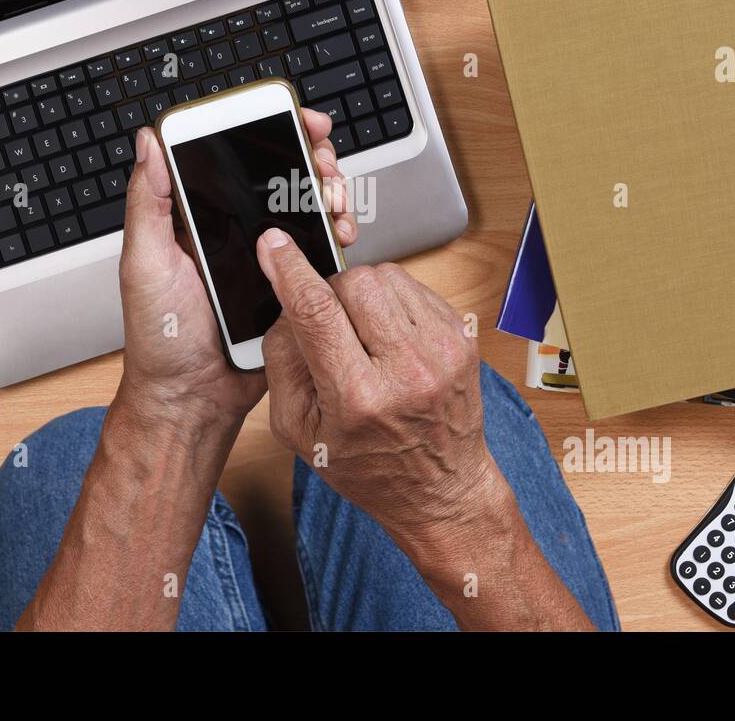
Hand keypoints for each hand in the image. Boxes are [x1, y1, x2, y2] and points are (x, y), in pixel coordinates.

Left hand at [117, 110, 357, 430]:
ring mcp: (265, 256)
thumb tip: (148, 142)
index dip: (265, 128)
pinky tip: (340, 231)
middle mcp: (233, 230)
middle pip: (279, 174)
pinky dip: (336, 233)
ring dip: (328, 191)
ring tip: (332, 197)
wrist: (192, 399)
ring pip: (306, 206)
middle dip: (309, 155)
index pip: (232, 155)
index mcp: (196, 216)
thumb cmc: (160, 339)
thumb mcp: (144, 263)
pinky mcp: (290, 284)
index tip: (290, 116)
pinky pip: (319, 250)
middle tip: (321, 158)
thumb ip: (147, 202)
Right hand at [254, 232, 505, 544]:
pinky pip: (413, 286)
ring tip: (363, 336)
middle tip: (331, 328)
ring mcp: (442, 351)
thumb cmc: (367, 465)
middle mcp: (408, 371)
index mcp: (359, 399)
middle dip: (330, 292)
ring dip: (363, 294)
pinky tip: (390, 337)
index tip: (273, 245)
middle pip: (353, 282)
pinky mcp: (462, 337)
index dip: (290, 270)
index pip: (317, 312)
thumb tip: (284, 300)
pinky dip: (391, 301)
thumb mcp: (299, 429)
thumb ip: (281, 360)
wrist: (440, 489)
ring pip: (385, 275)